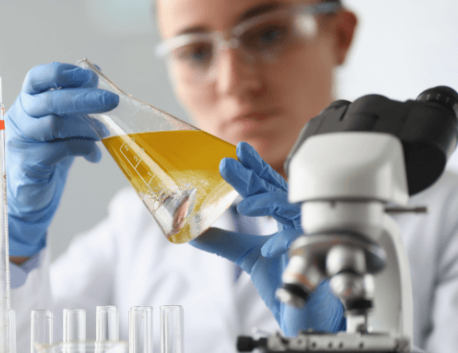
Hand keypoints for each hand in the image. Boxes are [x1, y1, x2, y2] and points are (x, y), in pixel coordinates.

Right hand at [6, 62, 118, 256]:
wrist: (31, 196)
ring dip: (86, 128)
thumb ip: (74, 103)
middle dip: (84, 99)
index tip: (89, 76)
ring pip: (55, 125)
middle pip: (50, 100)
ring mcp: (20, 141)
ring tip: (102, 134)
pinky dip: (83, 148)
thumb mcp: (62, 126)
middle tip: (111, 101)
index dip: (62, 73)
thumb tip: (97, 73)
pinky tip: (93, 155)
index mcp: (26, 103)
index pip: (36, 78)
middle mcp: (19, 118)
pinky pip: (60, 150)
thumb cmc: (48, 156)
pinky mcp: (28, 164)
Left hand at [190, 142, 344, 335]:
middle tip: (228, 165)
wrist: (305, 313)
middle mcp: (297, 221)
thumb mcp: (246, 256)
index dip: (255, 167)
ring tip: (245, 205)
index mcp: (282, 216)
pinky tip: (269, 248)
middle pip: (276, 190)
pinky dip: (286, 243)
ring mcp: (310, 237)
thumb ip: (222, 241)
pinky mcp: (319, 257)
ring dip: (269, 203)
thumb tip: (192, 231)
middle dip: (253, 175)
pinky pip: (304, 244)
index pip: (268, 186)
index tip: (239, 150)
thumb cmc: (286, 279)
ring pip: (294, 209)